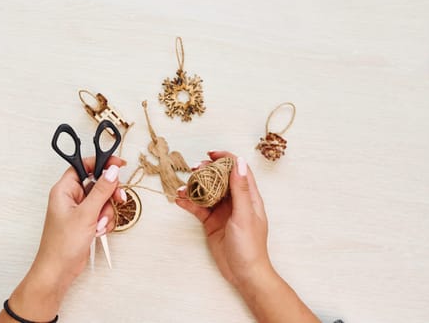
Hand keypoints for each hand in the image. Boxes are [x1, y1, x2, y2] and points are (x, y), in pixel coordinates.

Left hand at [0, 156, 125, 322]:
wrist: (58, 271)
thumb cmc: (62, 245)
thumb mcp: (86, 214)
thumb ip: (101, 190)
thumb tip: (112, 171)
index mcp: (64, 189)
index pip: (84, 165)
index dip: (101, 163)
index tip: (118, 164)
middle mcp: (71, 197)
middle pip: (98, 183)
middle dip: (109, 194)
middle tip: (118, 198)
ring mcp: (79, 209)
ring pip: (103, 200)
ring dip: (106, 212)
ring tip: (99, 224)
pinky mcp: (86, 221)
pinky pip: (102, 213)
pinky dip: (104, 221)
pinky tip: (98, 231)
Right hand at [175, 151, 271, 287]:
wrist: (244, 273)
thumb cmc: (250, 245)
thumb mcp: (244, 215)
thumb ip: (240, 189)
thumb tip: (239, 162)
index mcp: (248, 196)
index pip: (238, 170)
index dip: (226, 158)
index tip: (210, 154)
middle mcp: (235, 201)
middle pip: (219, 178)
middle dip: (206, 171)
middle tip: (193, 169)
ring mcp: (222, 211)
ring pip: (206, 192)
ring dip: (194, 187)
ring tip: (182, 186)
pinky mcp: (211, 222)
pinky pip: (198, 208)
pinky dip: (188, 203)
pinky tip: (179, 200)